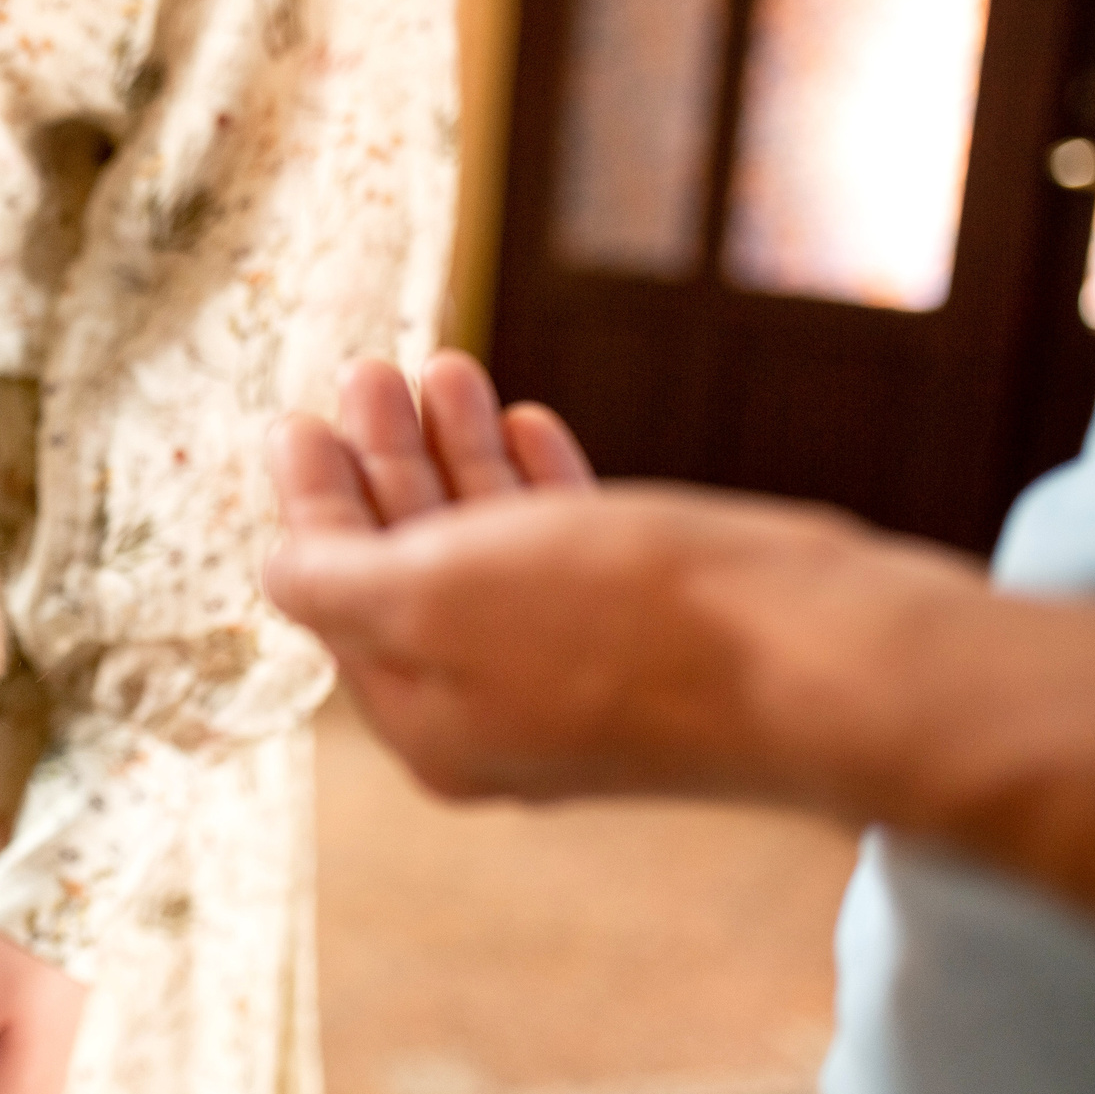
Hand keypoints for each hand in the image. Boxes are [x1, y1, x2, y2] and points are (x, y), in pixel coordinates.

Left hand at [261, 354, 982, 810]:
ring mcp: (580, 676)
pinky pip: (569, 552)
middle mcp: (494, 713)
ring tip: (446, 369)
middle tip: (370, 373)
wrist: (815, 659)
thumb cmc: (615, 624)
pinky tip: (523, 422)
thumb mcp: (430, 596)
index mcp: (426, 724)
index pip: (335, 599)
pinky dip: (535, 484)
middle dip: (384, 465)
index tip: (299, 421)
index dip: (313, 504)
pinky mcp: (657, 635)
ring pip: (490, 549)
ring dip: (457, 455)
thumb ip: (335, 582)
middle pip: (407, 571)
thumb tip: (279, 568)